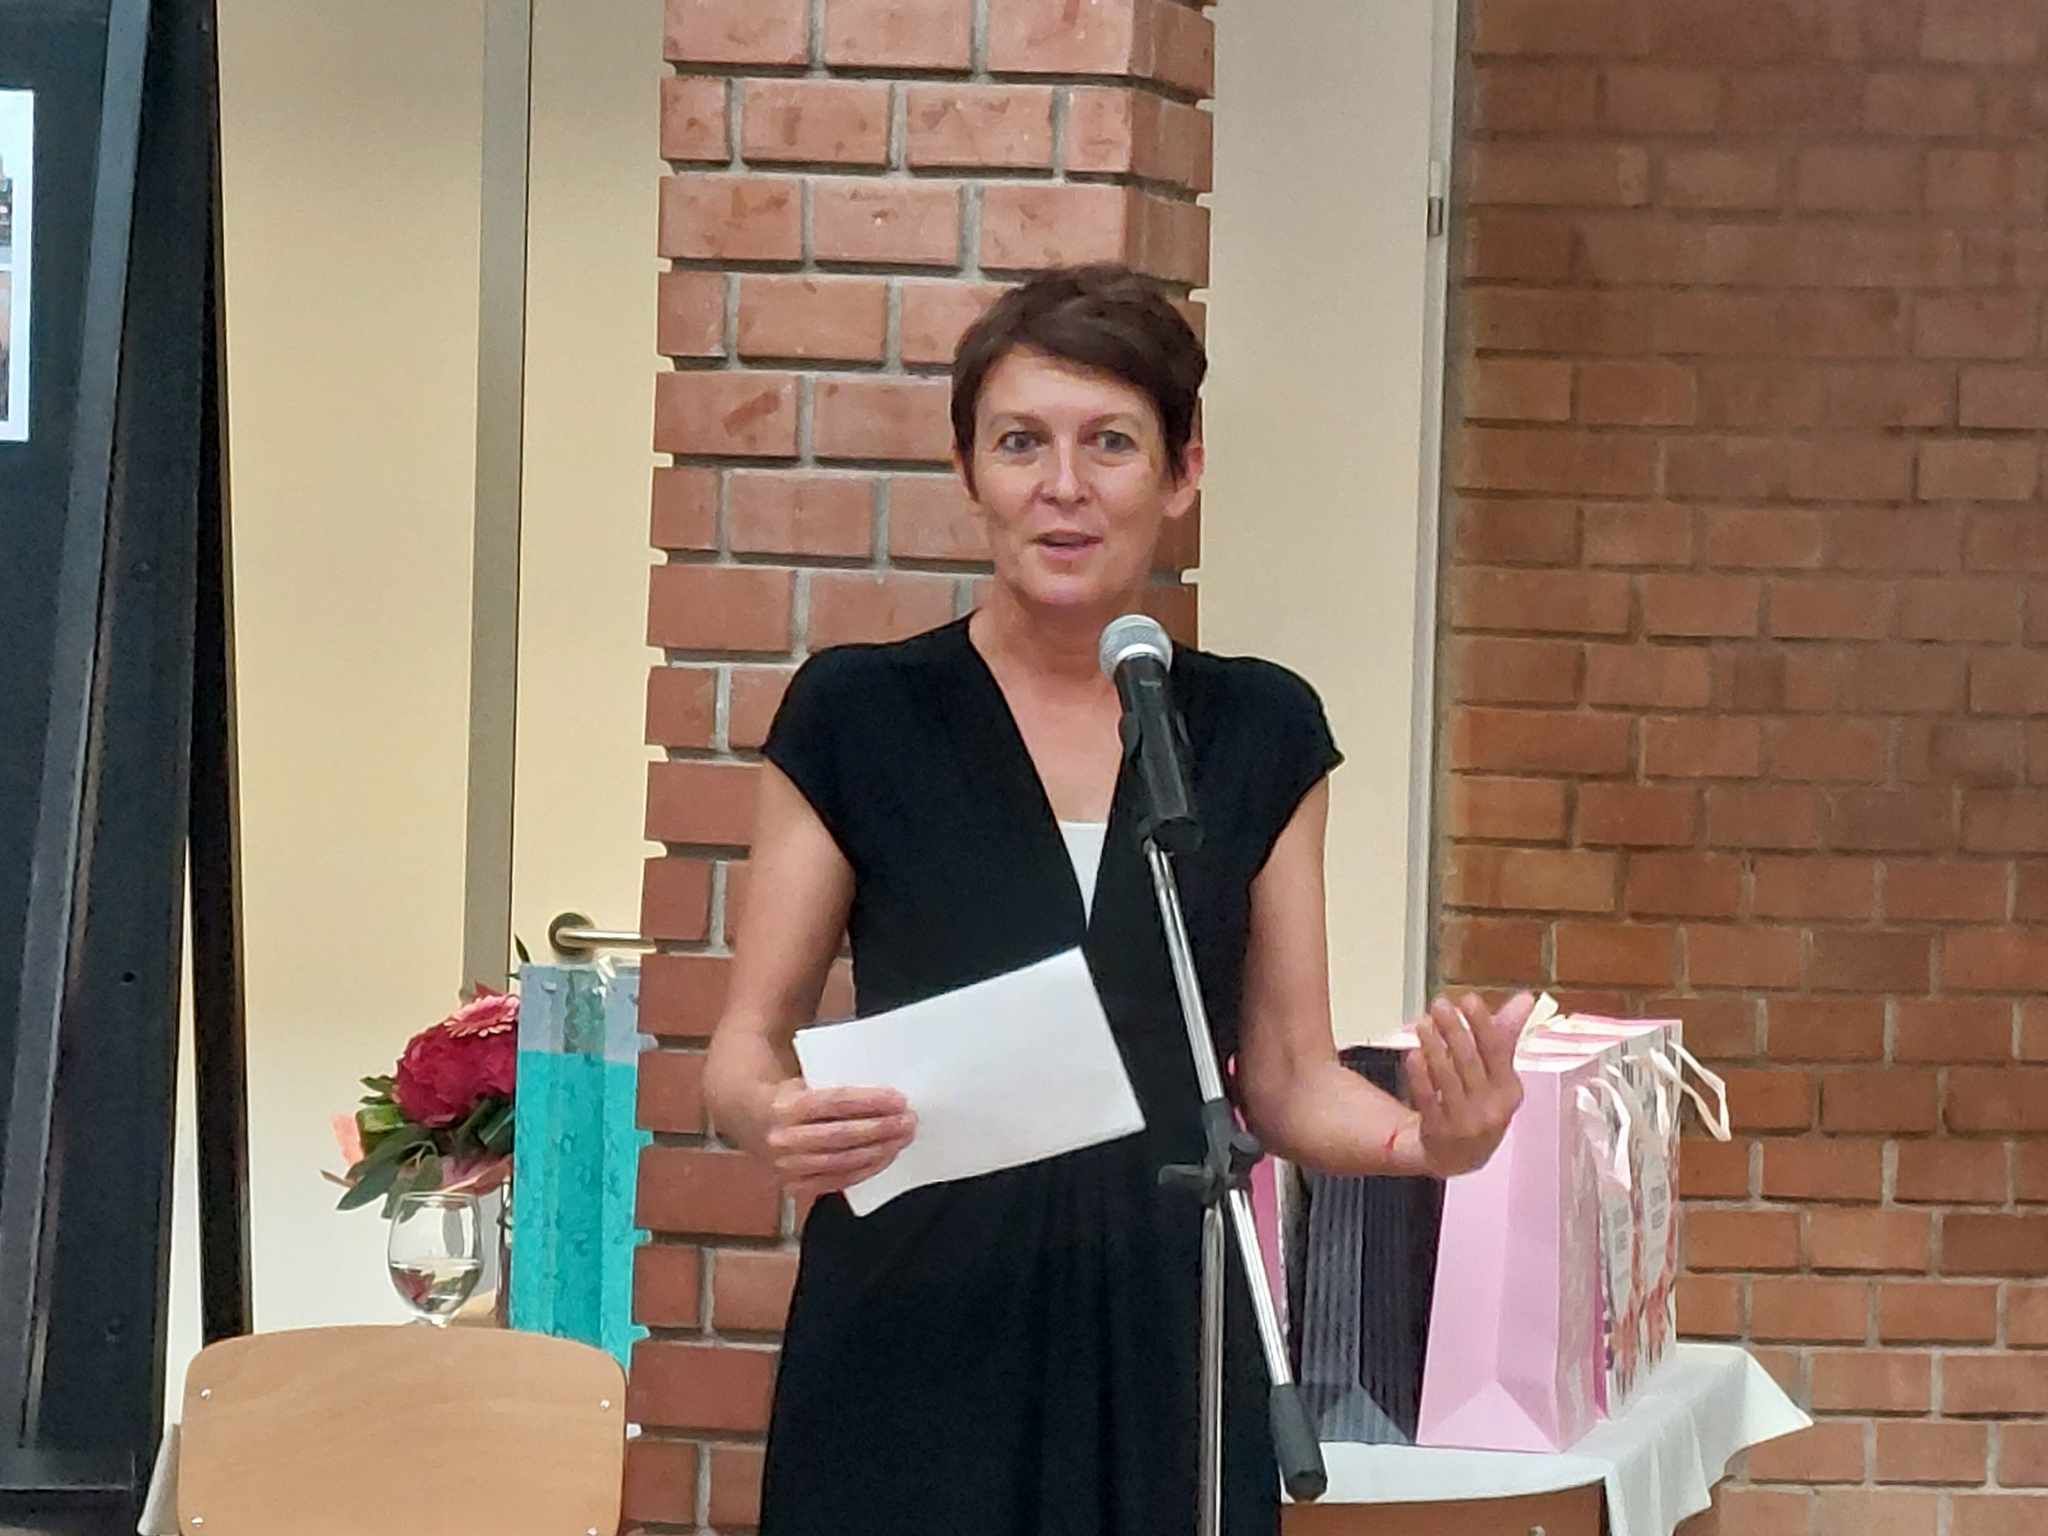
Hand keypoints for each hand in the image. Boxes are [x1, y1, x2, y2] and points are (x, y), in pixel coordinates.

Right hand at [761, 1081, 916, 1197]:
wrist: (751, 1119)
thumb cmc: (790, 1096)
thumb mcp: (804, 1081)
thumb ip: (835, 1086)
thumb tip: (884, 1092)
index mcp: (785, 1106)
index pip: (835, 1102)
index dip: (870, 1101)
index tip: (899, 1099)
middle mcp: (783, 1139)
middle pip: (841, 1135)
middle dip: (881, 1128)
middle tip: (909, 1120)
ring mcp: (787, 1167)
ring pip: (842, 1161)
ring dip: (879, 1151)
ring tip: (903, 1139)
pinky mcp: (794, 1186)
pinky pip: (837, 1181)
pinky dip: (865, 1170)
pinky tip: (885, 1157)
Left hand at [1399, 991, 1530, 1178]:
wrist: (1458, 1155)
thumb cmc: (1480, 1105)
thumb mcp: (1497, 1074)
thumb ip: (1506, 1035)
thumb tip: (1525, 999)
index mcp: (1509, 1091)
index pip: (1497, 1052)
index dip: (1483, 1024)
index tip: (1468, 999)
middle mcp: (1491, 1109)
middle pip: (1470, 1063)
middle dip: (1454, 1030)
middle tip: (1438, 1004)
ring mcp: (1465, 1123)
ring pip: (1447, 1079)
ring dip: (1434, 1047)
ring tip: (1422, 1023)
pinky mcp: (1438, 1133)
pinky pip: (1427, 1100)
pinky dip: (1420, 1076)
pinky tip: (1413, 1054)